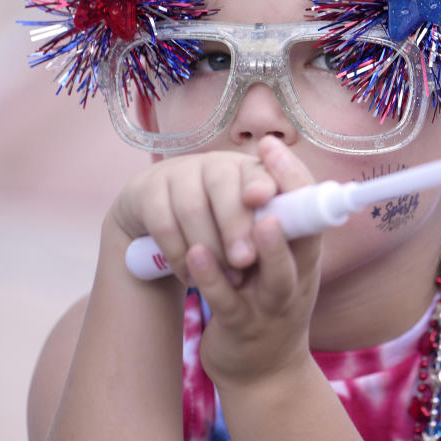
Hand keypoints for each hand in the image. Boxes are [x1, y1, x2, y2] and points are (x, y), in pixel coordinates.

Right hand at [108, 141, 284, 284]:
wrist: (162, 229)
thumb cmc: (224, 234)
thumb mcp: (253, 231)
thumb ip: (275, 230)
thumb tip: (292, 238)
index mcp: (250, 170)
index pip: (260, 169)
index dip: (261, 180)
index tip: (263, 198)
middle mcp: (215, 164)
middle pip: (223, 184)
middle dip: (236, 225)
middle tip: (246, 260)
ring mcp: (179, 173)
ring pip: (193, 207)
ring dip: (210, 246)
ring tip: (226, 276)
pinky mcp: (148, 190)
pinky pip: (163, 223)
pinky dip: (179, 254)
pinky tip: (190, 276)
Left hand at [185, 138, 321, 388]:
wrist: (262, 373)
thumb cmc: (267, 305)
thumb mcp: (283, 266)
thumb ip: (279, 228)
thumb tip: (262, 173)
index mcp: (305, 259)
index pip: (312, 211)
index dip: (295, 177)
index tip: (270, 146)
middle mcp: (297, 281)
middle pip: (303, 241)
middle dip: (290, 203)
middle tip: (268, 171)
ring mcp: (272, 307)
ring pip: (276, 276)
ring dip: (268, 248)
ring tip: (256, 219)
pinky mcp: (242, 329)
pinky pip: (228, 302)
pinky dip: (213, 278)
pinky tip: (196, 256)